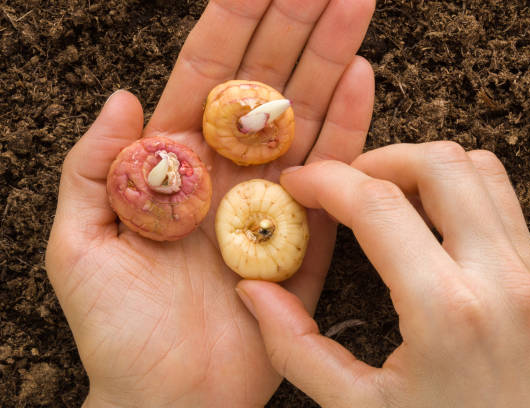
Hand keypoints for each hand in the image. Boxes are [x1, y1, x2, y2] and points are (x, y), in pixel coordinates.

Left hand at [45, 0, 374, 405]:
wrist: (167, 398)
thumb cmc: (116, 331)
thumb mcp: (77, 245)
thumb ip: (92, 167)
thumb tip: (123, 96)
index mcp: (175, 166)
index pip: (206, 76)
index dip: (233, 24)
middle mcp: (229, 174)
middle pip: (265, 85)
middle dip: (295, 26)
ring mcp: (272, 202)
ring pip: (306, 117)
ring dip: (331, 60)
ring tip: (353, 9)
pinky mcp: (306, 238)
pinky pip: (333, 174)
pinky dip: (350, 125)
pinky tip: (361, 78)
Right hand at [236, 143, 529, 406]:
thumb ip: (296, 348)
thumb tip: (255, 293)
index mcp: (445, 311)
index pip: (378, 205)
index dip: (327, 181)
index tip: (299, 183)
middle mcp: (498, 279)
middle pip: (441, 164)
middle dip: (379, 159)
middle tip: (343, 186)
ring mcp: (529, 275)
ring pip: (480, 170)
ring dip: (423, 167)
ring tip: (383, 195)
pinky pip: (501, 200)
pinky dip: (457, 188)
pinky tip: (424, 218)